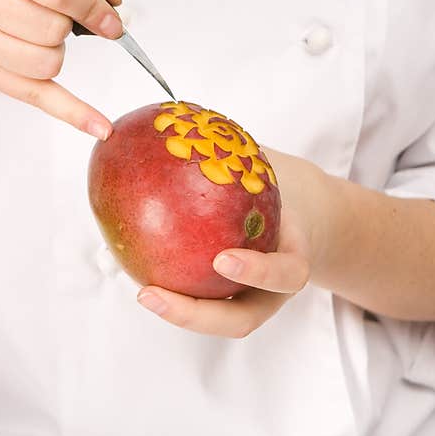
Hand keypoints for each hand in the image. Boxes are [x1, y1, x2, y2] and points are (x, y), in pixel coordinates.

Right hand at [0, 0, 121, 138]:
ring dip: (56, 53)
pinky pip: (40, 98)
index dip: (94, 6)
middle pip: (56, 29)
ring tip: (33, 37)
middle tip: (49, 16)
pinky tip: (100, 126)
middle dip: (67, 26)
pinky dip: (74, 114)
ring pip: (50, 62)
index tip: (109, 17)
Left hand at [136, 149, 328, 337]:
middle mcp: (271, 291)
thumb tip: (187, 115)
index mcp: (294, 258)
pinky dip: (171, 289)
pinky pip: (200, 300)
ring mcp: (249, 301)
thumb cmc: (279, 189)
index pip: (285, 274)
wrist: (299, 214)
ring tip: (140, 290)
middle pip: (240, 320)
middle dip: (195, 315)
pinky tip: (135, 267)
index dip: (257, 272)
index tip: (222, 259)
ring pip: (217, 320)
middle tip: (151, 293)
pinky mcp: (227, 300)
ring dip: (177, 311)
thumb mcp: (271, 171)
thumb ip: (242, 153)